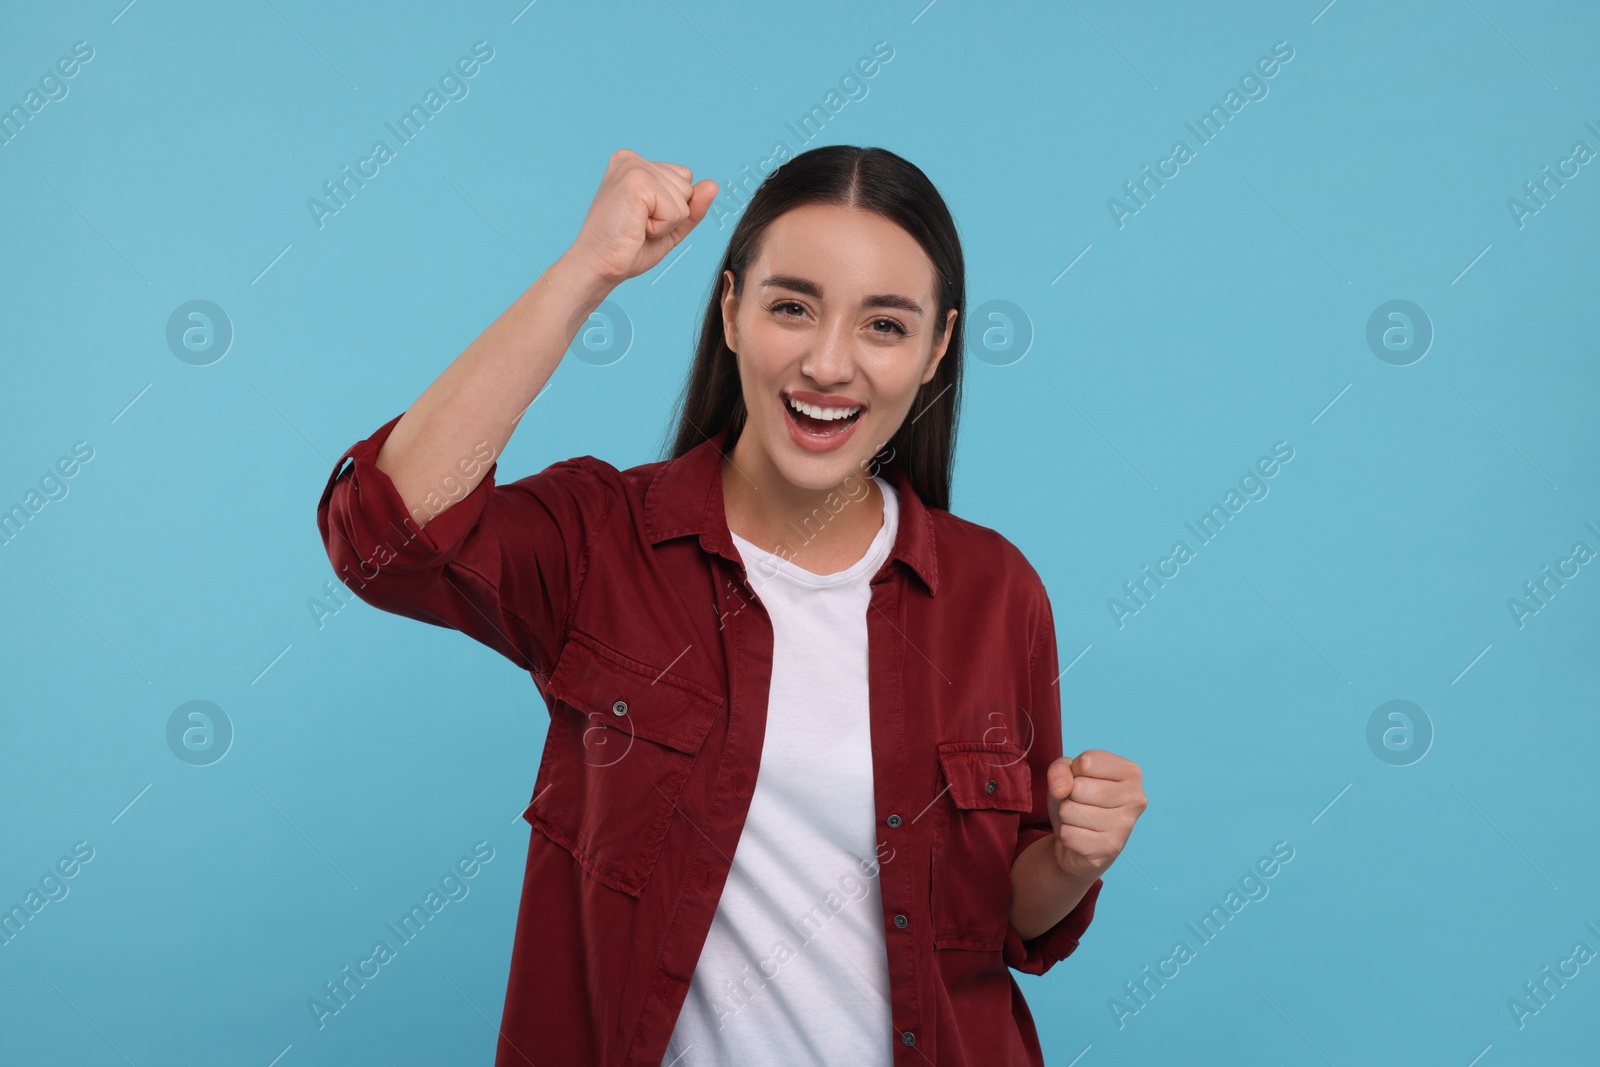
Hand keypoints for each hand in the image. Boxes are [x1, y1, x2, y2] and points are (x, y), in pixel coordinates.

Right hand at [564, 149, 718, 286]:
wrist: (598, 267)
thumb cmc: (627, 248)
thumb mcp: (669, 225)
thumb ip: (692, 205)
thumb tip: (713, 185)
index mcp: (634, 163)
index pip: (684, 179)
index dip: (672, 208)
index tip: (639, 220)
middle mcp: (632, 158)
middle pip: (687, 185)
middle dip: (671, 215)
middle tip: (636, 226)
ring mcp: (633, 167)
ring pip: (685, 198)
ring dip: (666, 223)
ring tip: (635, 227)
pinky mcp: (636, 181)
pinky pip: (677, 210)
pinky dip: (662, 228)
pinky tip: (635, 228)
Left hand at [1046, 749, 1145, 883]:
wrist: (1078, 843)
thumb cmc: (1077, 801)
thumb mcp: (1065, 776)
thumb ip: (1059, 769)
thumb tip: (1061, 788)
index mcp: (1131, 773)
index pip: (1086, 761)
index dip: (1073, 772)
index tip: (1082, 782)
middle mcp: (1136, 798)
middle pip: (1078, 787)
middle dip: (1069, 796)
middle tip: (1080, 805)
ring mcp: (1125, 826)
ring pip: (1070, 811)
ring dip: (1066, 816)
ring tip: (1079, 820)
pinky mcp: (1110, 849)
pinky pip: (1068, 834)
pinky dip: (1066, 835)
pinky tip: (1080, 837)